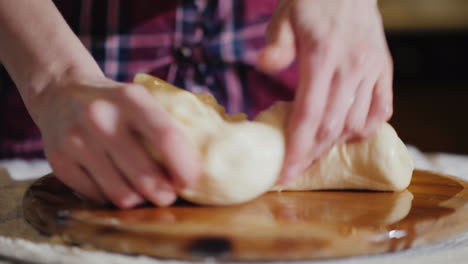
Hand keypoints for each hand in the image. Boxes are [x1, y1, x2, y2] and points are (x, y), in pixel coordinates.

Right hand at [33, 74, 200, 207]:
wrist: (60, 93)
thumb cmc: (114, 103)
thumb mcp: (139, 98)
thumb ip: (165, 123)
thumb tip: (200, 165)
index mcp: (130, 98)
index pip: (165, 137)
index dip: (184, 166)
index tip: (191, 181)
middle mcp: (101, 118)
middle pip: (144, 175)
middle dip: (164, 193)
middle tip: (168, 194)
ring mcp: (77, 141)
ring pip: (121, 194)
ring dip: (139, 199)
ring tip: (143, 191)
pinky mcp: (60, 162)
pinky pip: (98, 197)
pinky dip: (112, 198)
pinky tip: (115, 183)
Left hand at [257, 0, 392, 183]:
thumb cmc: (312, 0)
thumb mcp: (285, 15)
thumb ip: (277, 44)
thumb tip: (265, 66)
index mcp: (323, 56)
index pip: (309, 114)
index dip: (296, 149)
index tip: (285, 173)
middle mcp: (352, 68)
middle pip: (332, 127)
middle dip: (311, 155)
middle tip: (295, 171)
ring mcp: (371, 70)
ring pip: (355, 123)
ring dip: (334, 145)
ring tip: (314, 155)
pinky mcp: (384, 69)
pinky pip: (382, 109)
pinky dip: (366, 128)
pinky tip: (348, 135)